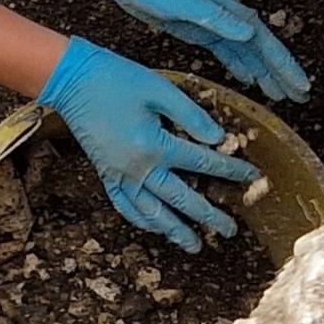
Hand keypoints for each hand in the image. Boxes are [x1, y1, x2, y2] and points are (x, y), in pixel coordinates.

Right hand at [38, 38, 259, 252]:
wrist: (71, 80)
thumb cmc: (115, 79)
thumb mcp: (159, 88)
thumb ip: (191, 115)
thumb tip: (217, 138)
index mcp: (154, 145)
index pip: (202, 162)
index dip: (230, 169)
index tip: (252, 174)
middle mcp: (138, 167)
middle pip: (181, 199)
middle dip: (208, 216)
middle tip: (230, 230)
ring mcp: (119, 173)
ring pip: (150, 211)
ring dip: (174, 230)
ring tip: (194, 244)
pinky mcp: (105, 172)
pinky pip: (123, 204)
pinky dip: (140, 219)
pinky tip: (153, 227)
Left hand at [100, 0, 310, 103]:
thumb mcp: (185, 2)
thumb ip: (217, 19)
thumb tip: (249, 34)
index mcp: (229, 11)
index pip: (265, 42)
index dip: (284, 65)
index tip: (301, 85)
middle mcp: (227, 18)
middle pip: (261, 51)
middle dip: (281, 74)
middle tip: (299, 97)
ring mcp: (213, 25)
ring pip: (247, 54)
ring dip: (264, 74)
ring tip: (279, 95)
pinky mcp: (198, 30)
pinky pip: (227, 52)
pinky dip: (240, 66)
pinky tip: (248, 79)